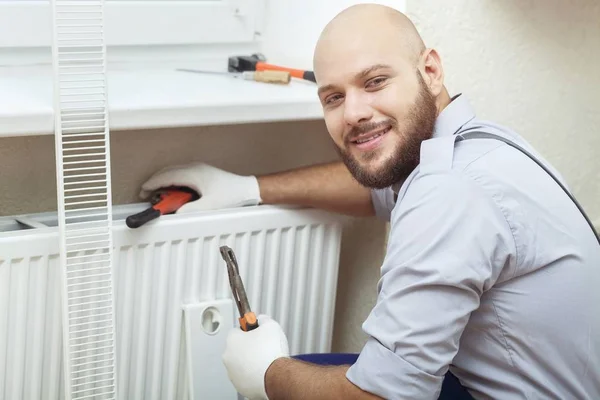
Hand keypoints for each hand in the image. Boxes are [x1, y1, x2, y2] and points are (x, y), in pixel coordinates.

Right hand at [139, 162, 261, 212]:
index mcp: (193, 174)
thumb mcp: (210, 207)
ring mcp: (199, 168)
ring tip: (158, 193)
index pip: (166, 176)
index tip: (143, 191)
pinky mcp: (203, 172)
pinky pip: (182, 173)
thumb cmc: (232, 196)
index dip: (152, 183)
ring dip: (164, 180)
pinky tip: (174, 190)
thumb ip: (190, 211)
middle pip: (168, 171)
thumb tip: (174, 213)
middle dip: (155, 182)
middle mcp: (194, 168)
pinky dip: (173, 180)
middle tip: (147, 194)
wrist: (247, 189)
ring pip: (174, 171)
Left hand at [222, 315, 289, 399]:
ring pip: (240, 363)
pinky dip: (252, 374)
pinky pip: (245, 376)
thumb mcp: (271, 325)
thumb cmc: (271, 353)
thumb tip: (261, 319)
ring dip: (249, 361)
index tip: (255, 332)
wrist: (276, 376)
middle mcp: (229, 357)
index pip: (237, 330)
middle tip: (262, 347)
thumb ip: (263, 319)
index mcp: (232, 340)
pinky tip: (263, 371)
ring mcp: (233, 373)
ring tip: (264, 360)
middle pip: (237, 348)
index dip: (248, 330)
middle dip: (248, 346)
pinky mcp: (240, 385)